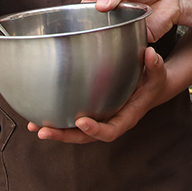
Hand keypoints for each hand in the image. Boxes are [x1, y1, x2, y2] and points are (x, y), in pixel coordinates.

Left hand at [29, 47, 168, 143]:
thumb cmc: (152, 81)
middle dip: (64, 136)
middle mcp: (110, 122)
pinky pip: (71, 120)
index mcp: (126, 117)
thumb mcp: (157, 73)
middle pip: (85, 137)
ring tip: (34, 126)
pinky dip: (55, 119)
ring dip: (54, 131)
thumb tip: (149, 53)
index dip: (95, 129)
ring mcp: (98, 119)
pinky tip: (37, 114)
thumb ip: (154, 65)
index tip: (81, 122)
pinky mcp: (91, 112)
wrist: (148, 88)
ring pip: (74, 131)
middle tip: (44, 131)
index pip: (110, 131)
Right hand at [84, 0, 183, 42]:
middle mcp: (115, 12)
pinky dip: (124, 42)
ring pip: (109, 34)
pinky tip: (122, 38)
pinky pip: (127, 42)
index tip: (82, 13)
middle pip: (96, 21)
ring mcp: (125, 24)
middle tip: (96, 22)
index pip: (90, 3)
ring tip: (110, 29)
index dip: (84, 9)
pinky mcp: (138, 35)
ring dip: (107, 34)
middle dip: (93, 24)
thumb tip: (100, 5)